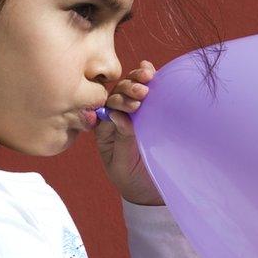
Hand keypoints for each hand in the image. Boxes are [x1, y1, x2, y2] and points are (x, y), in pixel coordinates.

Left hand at [94, 60, 163, 205]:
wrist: (150, 190)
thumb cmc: (131, 179)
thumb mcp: (122, 164)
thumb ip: (121, 141)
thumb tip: (119, 116)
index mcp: (105, 128)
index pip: (107, 106)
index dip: (117, 101)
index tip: (133, 105)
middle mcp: (117, 116)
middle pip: (118, 93)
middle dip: (129, 89)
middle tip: (142, 92)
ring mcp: (135, 111)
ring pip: (131, 89)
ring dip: (138, 79)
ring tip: (149, 76)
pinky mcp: (151, 111)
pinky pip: (148, 92)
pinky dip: (148, 78)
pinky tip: (150, 67)